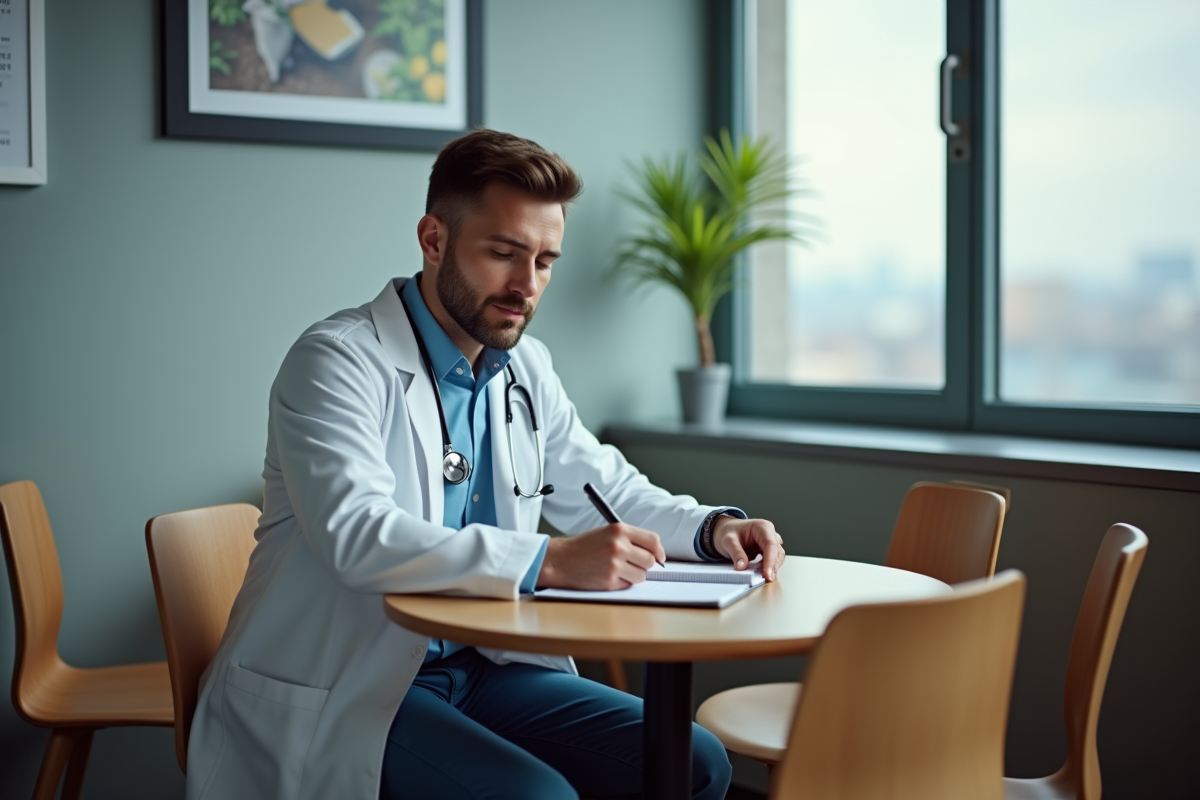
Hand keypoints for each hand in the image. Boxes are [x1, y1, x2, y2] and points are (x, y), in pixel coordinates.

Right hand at [537, 523, 665, 590]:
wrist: (560, 560)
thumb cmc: (583, 547)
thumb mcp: (607, 534)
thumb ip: (631, 540)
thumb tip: (656, 555)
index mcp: (619, 530)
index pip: (653, 540)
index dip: (659, 551)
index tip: (659, 557)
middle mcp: (619, 546)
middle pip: (650, 560)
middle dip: (644, 565)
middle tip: (631, 564)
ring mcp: (614, 564)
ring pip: (641, 575)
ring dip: (633, 576)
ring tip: (616, 570)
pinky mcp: (609, 581)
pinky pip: (628, 585)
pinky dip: (621, 583)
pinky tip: (606, 576)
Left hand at [713, 517, 785, 580]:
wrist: (726, 530)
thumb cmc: (729, 531)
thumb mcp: (728, 541)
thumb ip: (736, 553)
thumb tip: (742, 566)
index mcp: (762, 527)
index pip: (770, 544)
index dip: (770, 560)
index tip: (767, 573)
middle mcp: (769, 533)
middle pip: (777, 552)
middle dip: (772, 566)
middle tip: (765, 579)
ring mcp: (770, 542)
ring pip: (777, 557)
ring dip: (772, 568)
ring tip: (763, 578)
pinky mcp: (768, 551)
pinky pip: (773, 561)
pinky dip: (768, 568)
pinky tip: (762, 574)